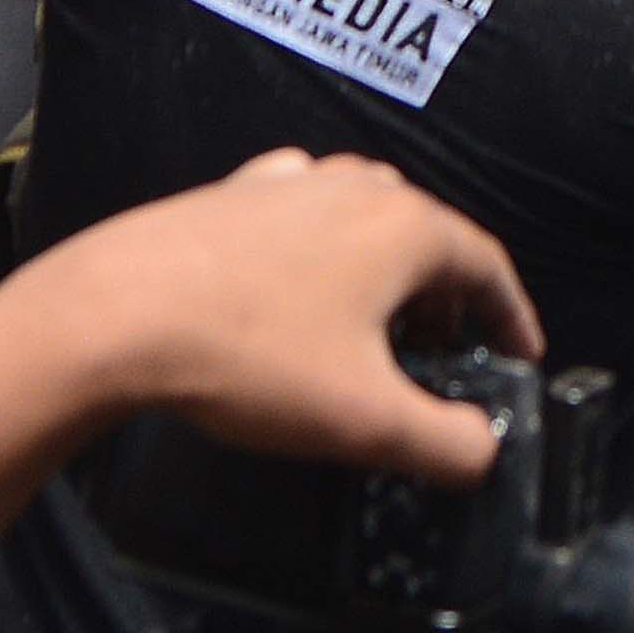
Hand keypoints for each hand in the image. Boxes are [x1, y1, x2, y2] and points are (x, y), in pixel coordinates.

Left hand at [33, 149, 543, 486]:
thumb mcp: (366, 422)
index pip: (488, 266)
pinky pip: (302, 217)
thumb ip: (445, 444)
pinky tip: (295, 292)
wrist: (113, 315)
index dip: (512, 317)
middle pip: (427, 236)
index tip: (520, 356)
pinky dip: (321, 253)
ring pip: (362, 219)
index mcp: (403, 227)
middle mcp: (352, 186)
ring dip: (383, 272)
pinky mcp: (229, 196)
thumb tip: (484, 450)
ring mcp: (287, 182)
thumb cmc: (250, 359)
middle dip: (447, 295)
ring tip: (373, 329)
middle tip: (446, 353)